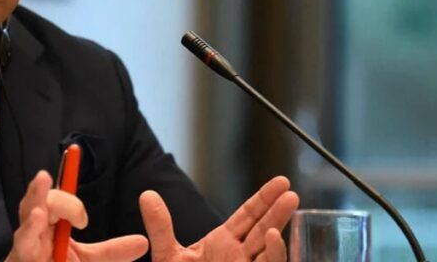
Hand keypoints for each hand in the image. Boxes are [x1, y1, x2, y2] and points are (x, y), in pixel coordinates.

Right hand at [5, 170, 148, 261]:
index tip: (73, 150)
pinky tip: (38, 216)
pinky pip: (23, 244)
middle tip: (53, 174)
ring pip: (28, 217)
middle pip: (41, 203)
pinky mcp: (23, 260)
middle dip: (50, 190)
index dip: (64, 175)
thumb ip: (113, 251)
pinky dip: (29, 230)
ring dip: (35, 199)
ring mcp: (26, 248)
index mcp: (51, 227)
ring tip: (43, 180)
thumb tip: (143, 242)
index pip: (57, 196)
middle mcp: (36, 234)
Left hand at [139, 176, 298, 261]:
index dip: (264, 198)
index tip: (281, 182)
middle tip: (290, 191)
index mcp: (224, 244)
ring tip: (289, 208)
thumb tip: (146, 195)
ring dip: (278, 230)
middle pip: (263, 229)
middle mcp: (240, 258)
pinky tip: (272, 237)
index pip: (249, 216)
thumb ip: (161, 228)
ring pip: (269, 251)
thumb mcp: (168, 256)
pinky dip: (272, 254)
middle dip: (277, 211)